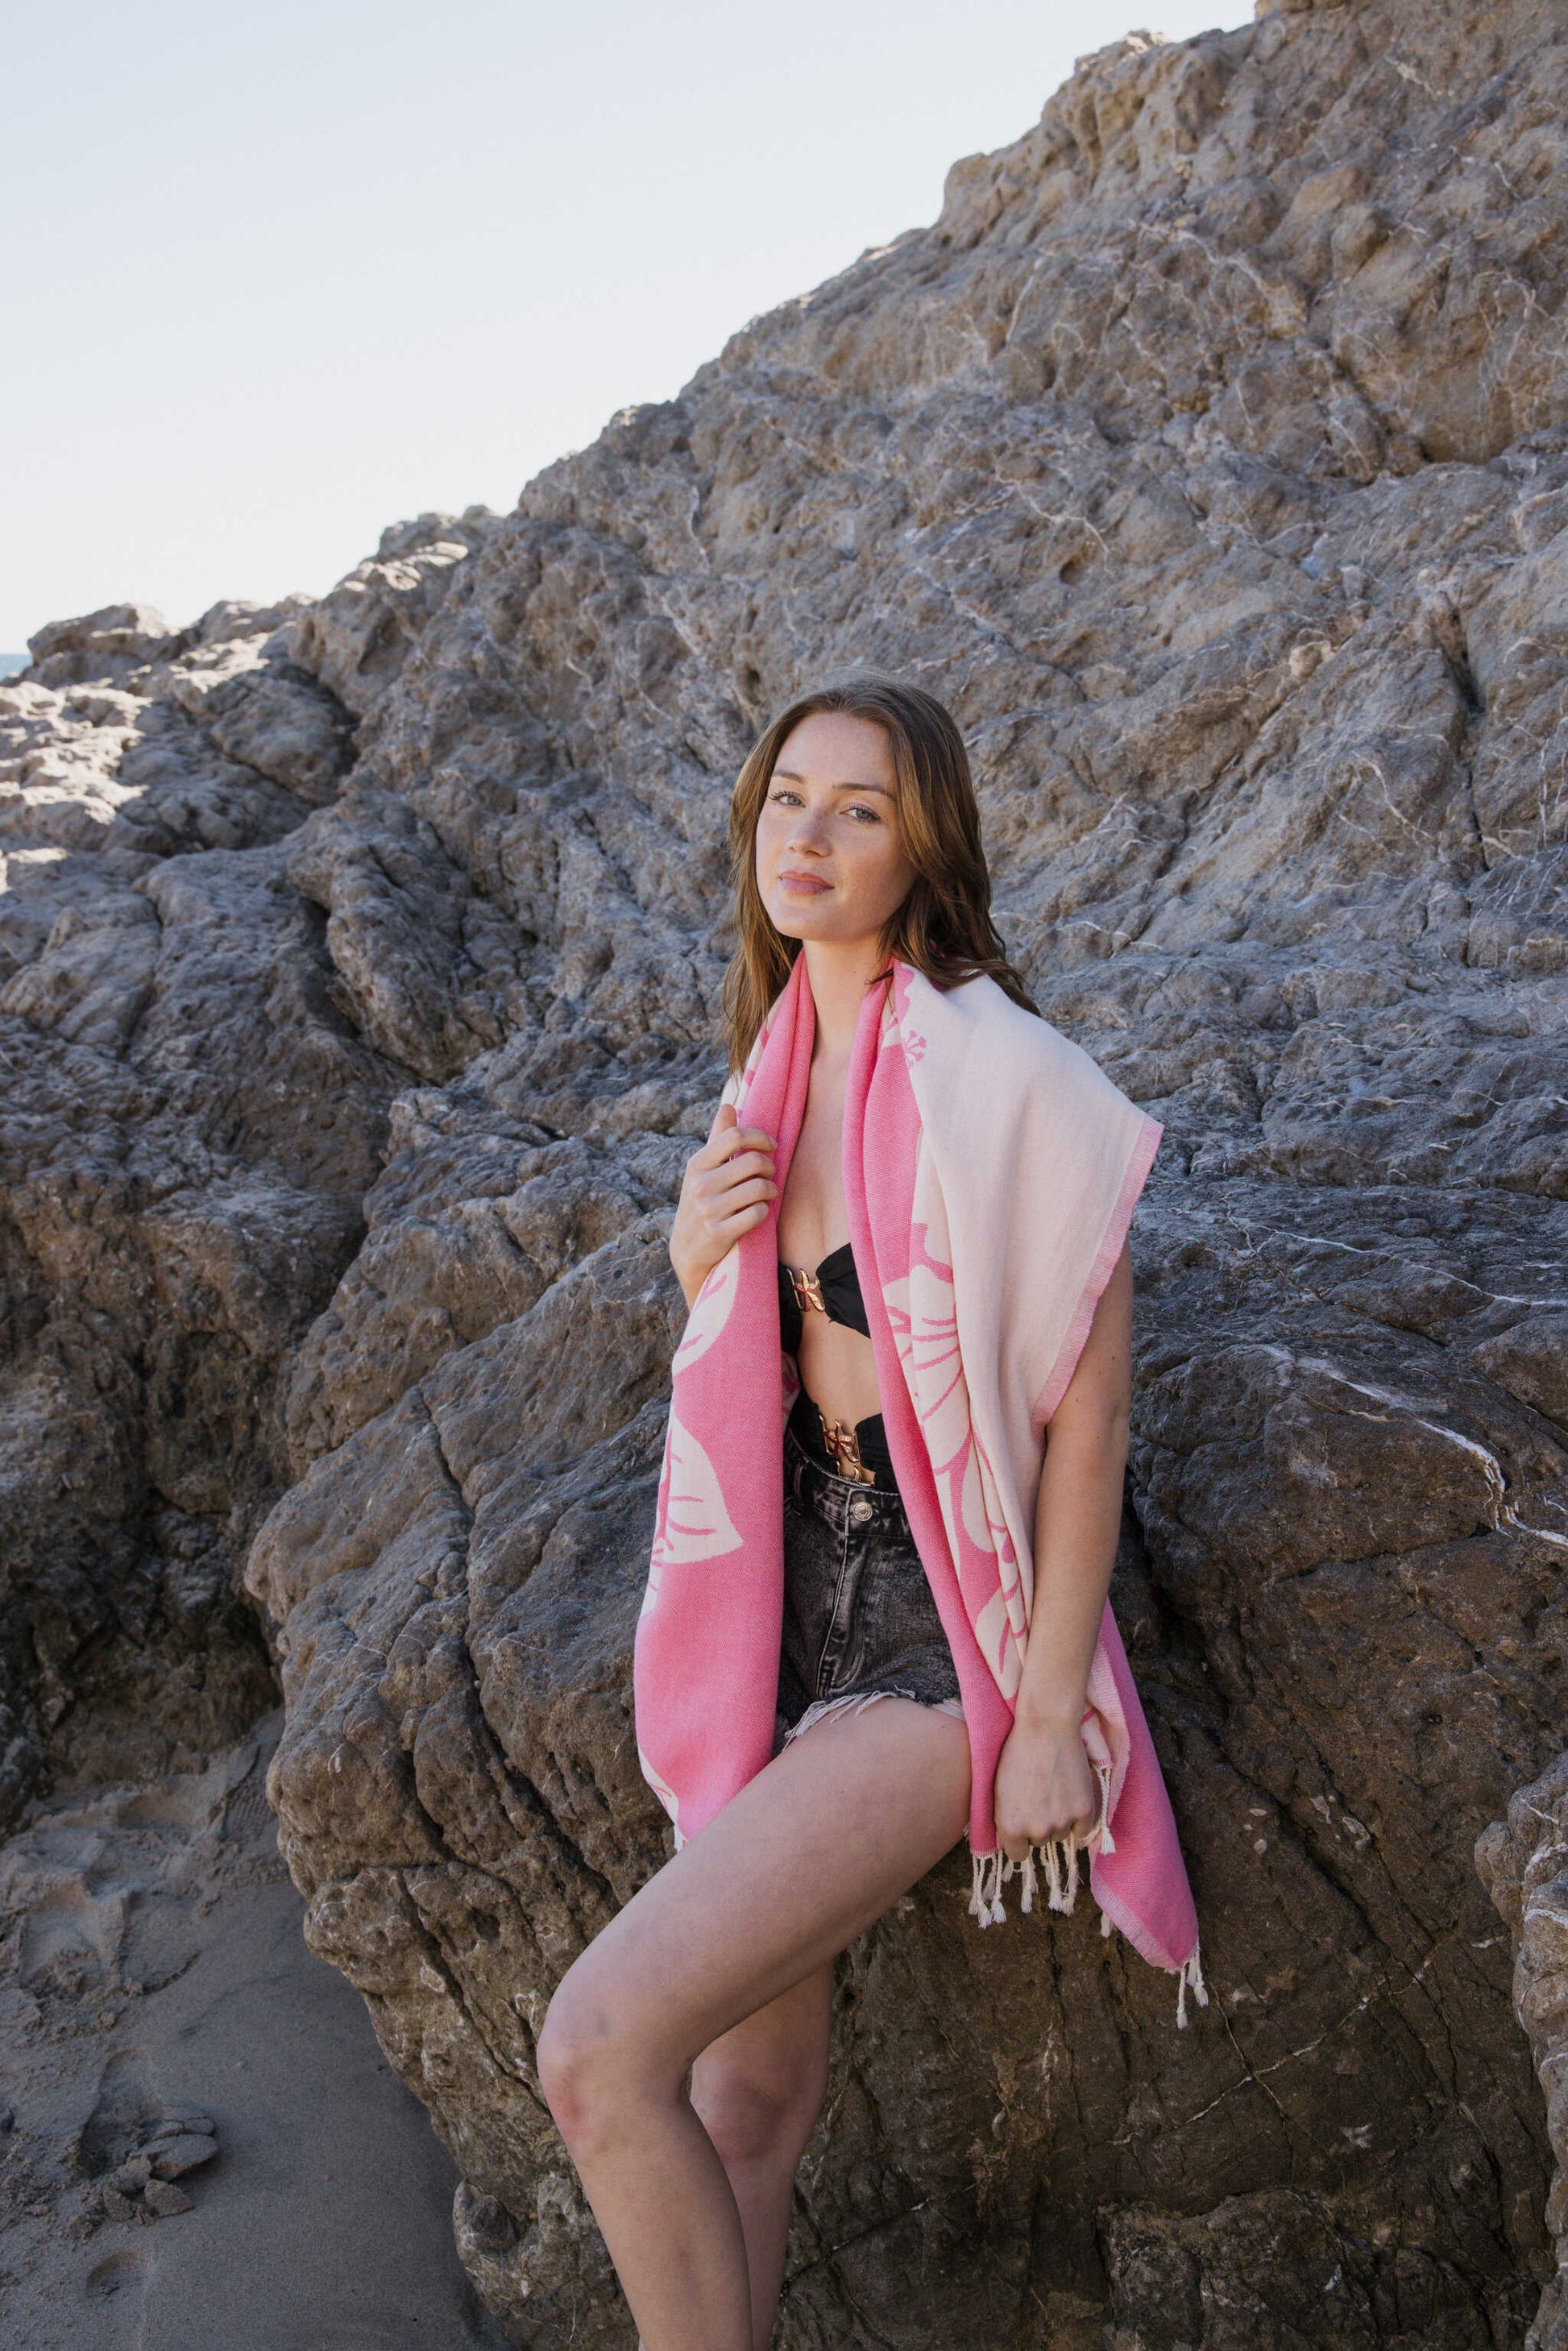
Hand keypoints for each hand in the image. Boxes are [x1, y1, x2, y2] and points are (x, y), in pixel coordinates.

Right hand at [670, 1102, 777, 1308]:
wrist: (687, 1250)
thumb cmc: (702, 1202)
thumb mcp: (702, 1170)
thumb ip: (718, 1138)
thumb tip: (729, 1105)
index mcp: (697, 1164)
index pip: (735, 1135)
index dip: (761, 1137)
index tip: (771, 1145)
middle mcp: (700, 1184)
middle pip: (753, 1161)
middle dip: (770, 1167)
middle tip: (770, 1174)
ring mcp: (709, 1210)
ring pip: (760, 1188)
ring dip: (770, 1191)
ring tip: (767, 1194)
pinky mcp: (719, 1233)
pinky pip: (758, 1214)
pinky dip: (764, 1212)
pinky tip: (759, 1212)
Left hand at [993, 1714, 1096, 1862]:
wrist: (1045, 1728)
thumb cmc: (1016, 1753)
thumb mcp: (998, 1790)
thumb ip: (1005, 1819)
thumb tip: (1011, 1839)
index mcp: (1010, 1827)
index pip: (1017, 1855)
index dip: (1020, 1840)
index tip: (1023, 1826)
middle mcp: (1036, 1830)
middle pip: (1040, 1842)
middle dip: (1039, 1825)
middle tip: (1038, 1796)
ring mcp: (1062, 1821)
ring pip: (1061, 1834)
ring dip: (1059, 1819)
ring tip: (1053, 1789)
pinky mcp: (1085, 1810)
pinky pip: (1082, 1830)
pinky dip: (1078, 1818)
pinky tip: (1070, 1797)